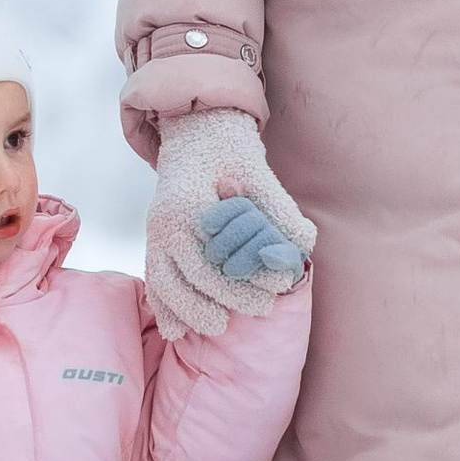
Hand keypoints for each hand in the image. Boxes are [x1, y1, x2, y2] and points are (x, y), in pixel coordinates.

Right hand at [144, 109, 316, 341]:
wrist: (195, 129)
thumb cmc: (230, 151)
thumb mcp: (258, 172)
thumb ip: (280, 208)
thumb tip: (306, 242)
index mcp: (186, 206)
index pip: (210, 263)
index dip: (239, 288)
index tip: (268, 301)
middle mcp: (163, 222)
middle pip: (188, 279)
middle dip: (221, 302)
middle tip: (257, 312)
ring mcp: (155, 230)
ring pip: (163, 284)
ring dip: (188, 311)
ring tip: (217, 326)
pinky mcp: (154, 237)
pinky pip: (153, 279)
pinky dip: (164, 306)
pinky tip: (177, 330)